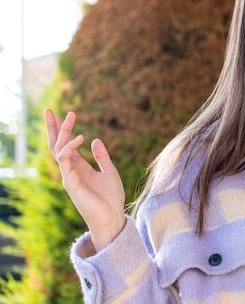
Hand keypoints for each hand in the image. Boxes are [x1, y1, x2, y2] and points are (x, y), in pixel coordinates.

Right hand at [44, 109, 125, 251]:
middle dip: (53, 128)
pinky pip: (65, 161)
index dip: (63, 130)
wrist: (112, 218)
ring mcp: (69, 176)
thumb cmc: (111, 198)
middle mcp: (71, 170)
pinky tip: (79, 137)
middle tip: (49, 110)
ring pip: (59, 150)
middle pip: (56, 145)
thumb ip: (102, 156)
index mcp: (79, 167)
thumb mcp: (109, 171)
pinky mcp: (71, 182)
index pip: (66, 145)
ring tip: (69, 115)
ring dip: (62, 132)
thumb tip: (96, 139)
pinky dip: (70, 148)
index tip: (63, 114)